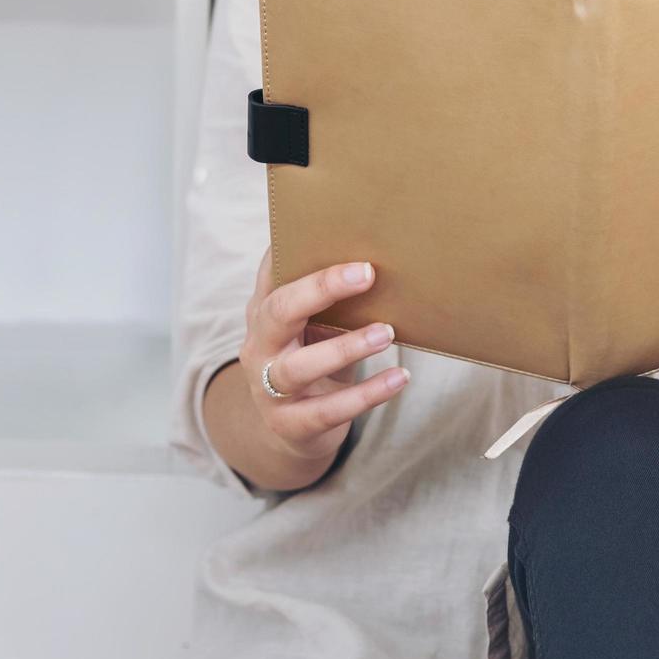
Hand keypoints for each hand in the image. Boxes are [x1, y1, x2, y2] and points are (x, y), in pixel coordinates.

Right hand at [237, 249, 408, 466]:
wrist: (292, 429)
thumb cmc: (312, 360)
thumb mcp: (312, 327)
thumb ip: (327, 298)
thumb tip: (379, 252)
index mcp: (263, 312)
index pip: (271, 274)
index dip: (293, 251)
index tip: (329, 229)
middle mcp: (259, 346)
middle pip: (278, 312)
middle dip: (320, 289)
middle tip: (367, 273)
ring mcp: (269, 388)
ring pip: (299, 367)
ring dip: (346, 347)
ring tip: (386, 333)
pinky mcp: (290, 424)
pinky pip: (329, 410)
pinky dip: (367, 394)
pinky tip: (399, 378)